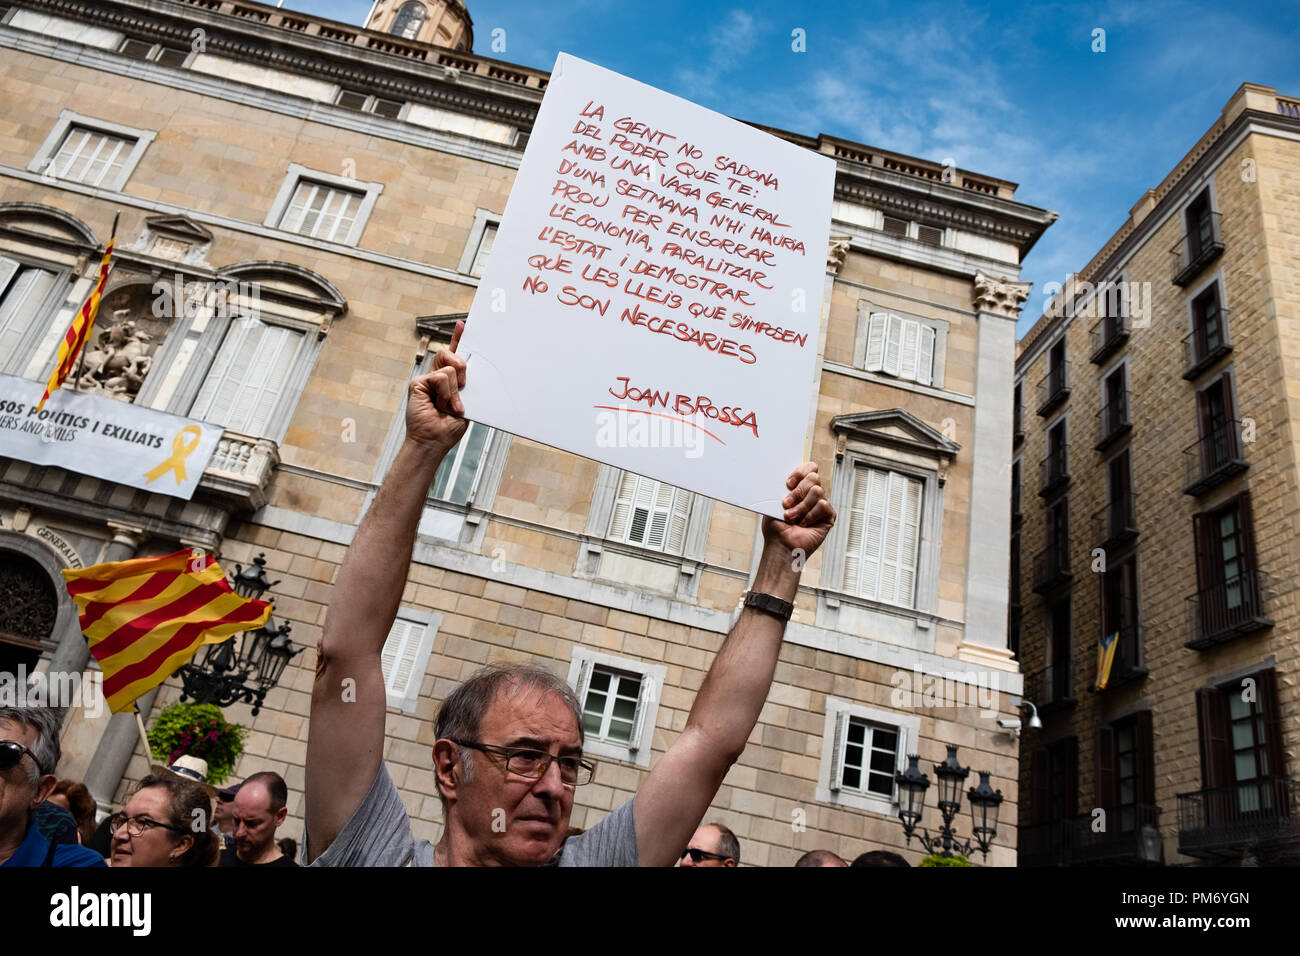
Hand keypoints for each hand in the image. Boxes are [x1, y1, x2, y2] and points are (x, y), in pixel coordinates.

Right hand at [406, 320, 469, 452]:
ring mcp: (426, 379)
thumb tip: (465, 373)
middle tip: (463, 387)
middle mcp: (436, 377)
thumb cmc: (448, 427)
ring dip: (454, 390)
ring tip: (450, 406)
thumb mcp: (465, 405)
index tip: (463, 325)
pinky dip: (446, 393)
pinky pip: (440, 377)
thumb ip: (464, 387)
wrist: (433, 442)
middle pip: (451, 355)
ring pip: (448, 368)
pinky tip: (441, 405)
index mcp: (448, 381)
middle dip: (462, 368)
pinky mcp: (417, 383)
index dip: (457, 339)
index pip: (453, 355)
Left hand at [761, 462, 834, 557]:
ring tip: (791, 517)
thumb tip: (782, 474)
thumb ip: (781, 487)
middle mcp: (812, 494)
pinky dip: (810, 515)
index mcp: (800, 487)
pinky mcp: (829, 516)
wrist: (781, 545)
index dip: (800, 472)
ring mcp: (821, 504)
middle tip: (786, 504)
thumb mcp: (772, 502)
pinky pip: (823, 506)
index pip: (809, 468)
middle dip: (798, 491)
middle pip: (814, 476)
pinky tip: (803, 524)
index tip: (788, 484)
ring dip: (801, 506)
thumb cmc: (776, 526)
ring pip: (817, 491)